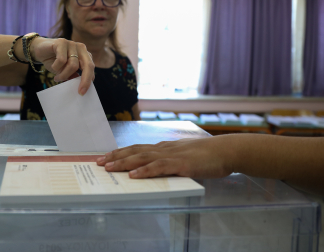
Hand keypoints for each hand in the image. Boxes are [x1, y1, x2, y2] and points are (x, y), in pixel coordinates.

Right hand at [30, 37, 94, 94]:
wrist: (38, 49)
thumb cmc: (54, 61)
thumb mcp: (65, 71)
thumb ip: (73, 76)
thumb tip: (81, 87)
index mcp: (84, 55)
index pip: (91, 68)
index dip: (88, 81)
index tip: (82, 92)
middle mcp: (81, 48)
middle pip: (88, 65)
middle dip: (85, 80)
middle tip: (79, 92)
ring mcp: (72, 44)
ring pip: (73, 65)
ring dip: (63, 75)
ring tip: (57, 78)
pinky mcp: (62, 42)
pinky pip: (62, 60)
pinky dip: (56, 67)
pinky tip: (53, 67)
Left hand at [96, 137, 233, 178]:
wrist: (226, 151)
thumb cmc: (207, 156)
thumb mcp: (184, 157)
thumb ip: (170, 161)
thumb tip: (157, 167)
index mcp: (164, 147)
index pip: (137, 148)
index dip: (120, 152)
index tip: (105, 156)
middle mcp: (164, 149)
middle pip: (135, 151)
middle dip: (115, 156)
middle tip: (98, 162)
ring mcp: (172, 156)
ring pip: (142, 158)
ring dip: (124, 162)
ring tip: (109, 167)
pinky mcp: (180, 165)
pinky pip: (159, 168)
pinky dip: (144, 171)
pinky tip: (134, 175)